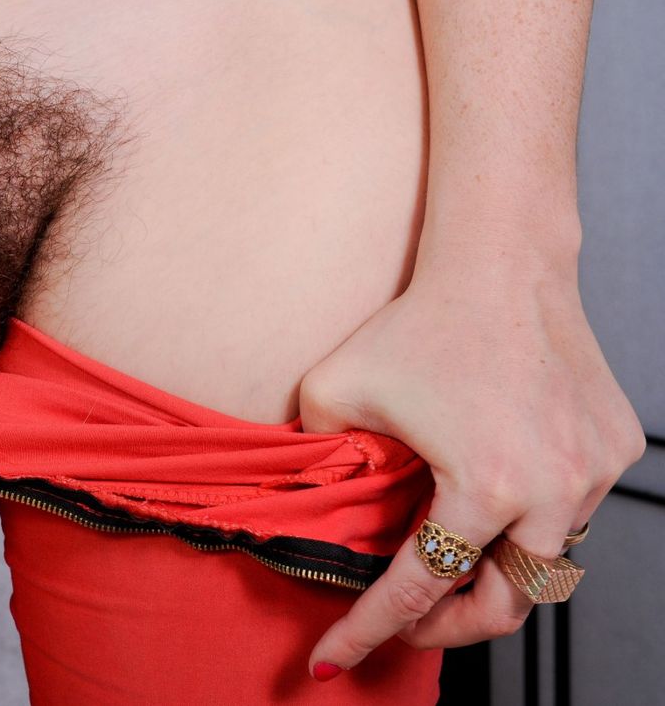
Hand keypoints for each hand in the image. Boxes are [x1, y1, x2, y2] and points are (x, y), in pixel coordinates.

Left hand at [296, 253, 645, 677]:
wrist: (501, 265)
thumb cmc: (417, 324)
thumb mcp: (335, 391)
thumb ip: (320, 456)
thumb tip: (310, 501)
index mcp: (485, 488)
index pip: (419, 589)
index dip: (370, 630)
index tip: (332, 660)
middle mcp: (553, 491)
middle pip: (507, 604)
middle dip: (452, 628)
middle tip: (409, 625)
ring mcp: (593, 472)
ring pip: (547, 558)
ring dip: (497, 569)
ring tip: (451, 560)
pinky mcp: (616, 448)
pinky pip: (573, 506)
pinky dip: (534, 516)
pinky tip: (499, 493)